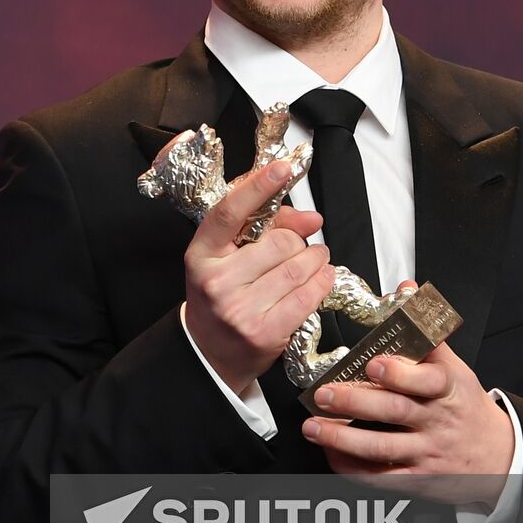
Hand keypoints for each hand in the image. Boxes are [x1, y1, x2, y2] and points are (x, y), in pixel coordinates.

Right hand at [184, 160, 334, 395]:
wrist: (210, 353)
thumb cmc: (221, 296)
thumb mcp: (226, 257)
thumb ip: (264, 228)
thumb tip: (311, 218)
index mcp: (201, 254)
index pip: (229, 212)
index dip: (258, 187)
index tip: (283, 168)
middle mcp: (216, 281)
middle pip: (278, 242)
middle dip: (298, 240)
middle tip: (298, 246)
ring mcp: (239, 310)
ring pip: (297, 267)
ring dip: (315, 259)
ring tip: (313, 260)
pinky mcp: (264, 332)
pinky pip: (307, 296)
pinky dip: (322, 282)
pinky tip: (320, 277)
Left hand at [301, 304, 514, 506]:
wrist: (497, 455)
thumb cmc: (464, 404)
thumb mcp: (455, 365)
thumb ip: (425, 332)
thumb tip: (404, 290)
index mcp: (447, 388)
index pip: (427, 379)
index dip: (400, 373)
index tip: (374, 364)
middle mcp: (436, 420)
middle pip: (395, 411)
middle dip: (355, 403)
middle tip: (324, 394)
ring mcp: (427, 452)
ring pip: (383, 448)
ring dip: (343, 439)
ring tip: (313, 427)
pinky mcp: (418, 479)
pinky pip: (382, 479)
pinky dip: (354, 469)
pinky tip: (331, 455)